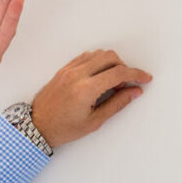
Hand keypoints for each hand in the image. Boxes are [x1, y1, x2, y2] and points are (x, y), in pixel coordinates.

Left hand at [29, 49, 152, 147]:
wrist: (36, 126)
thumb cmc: (62, 128)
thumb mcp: (94, 121)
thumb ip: (117, 104)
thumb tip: (134, 92)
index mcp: (85, 90)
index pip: (118, 74)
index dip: (136, 74)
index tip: (145, 78)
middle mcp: (77, 75)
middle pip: (110, 58)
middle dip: (124, 68)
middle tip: (125, 85)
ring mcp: (69, 70)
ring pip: (99, 54)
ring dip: (111, 64)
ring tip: (110, 83)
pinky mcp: (64, 69)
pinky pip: (86, 56)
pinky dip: (98, 62)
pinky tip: (99, 76)